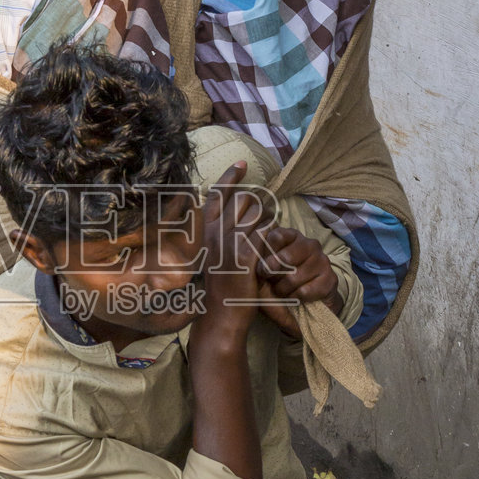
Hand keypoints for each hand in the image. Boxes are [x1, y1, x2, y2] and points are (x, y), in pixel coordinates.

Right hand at [193, 162, 275, 344]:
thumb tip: (236, 208)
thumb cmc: (220, 286)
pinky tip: (273, 249)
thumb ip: (220, 231)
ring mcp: (230, 244)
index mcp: (205, 231)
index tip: (242, 163)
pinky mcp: (246, 257)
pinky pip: (266, 233)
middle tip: (262, 220)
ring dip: (268, 222)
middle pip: (242, 200)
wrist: (220, 315)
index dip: (231, 176)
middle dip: (257, 206)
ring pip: (257, 215)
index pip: (218, 194)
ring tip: (267, 238)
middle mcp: (215, 234)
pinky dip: (273, 237)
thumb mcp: (213, 253)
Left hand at [255, 225, 339, 335]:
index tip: (262, 268)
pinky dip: (296, 298)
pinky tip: (296, 297)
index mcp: (291, 236)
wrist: (303, 305)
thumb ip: (257, 261)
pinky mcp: (330, 278)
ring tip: (282, 291)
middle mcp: (309, 244)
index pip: (276, 236)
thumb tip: (254, 260)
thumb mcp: (263, 271)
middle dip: (273, 274)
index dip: (265, 254)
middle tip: (270, 281)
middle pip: (285, 257)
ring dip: (283, 290)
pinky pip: (305, 291)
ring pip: (294, 277)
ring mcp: (322, 260)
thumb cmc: (278, 283)